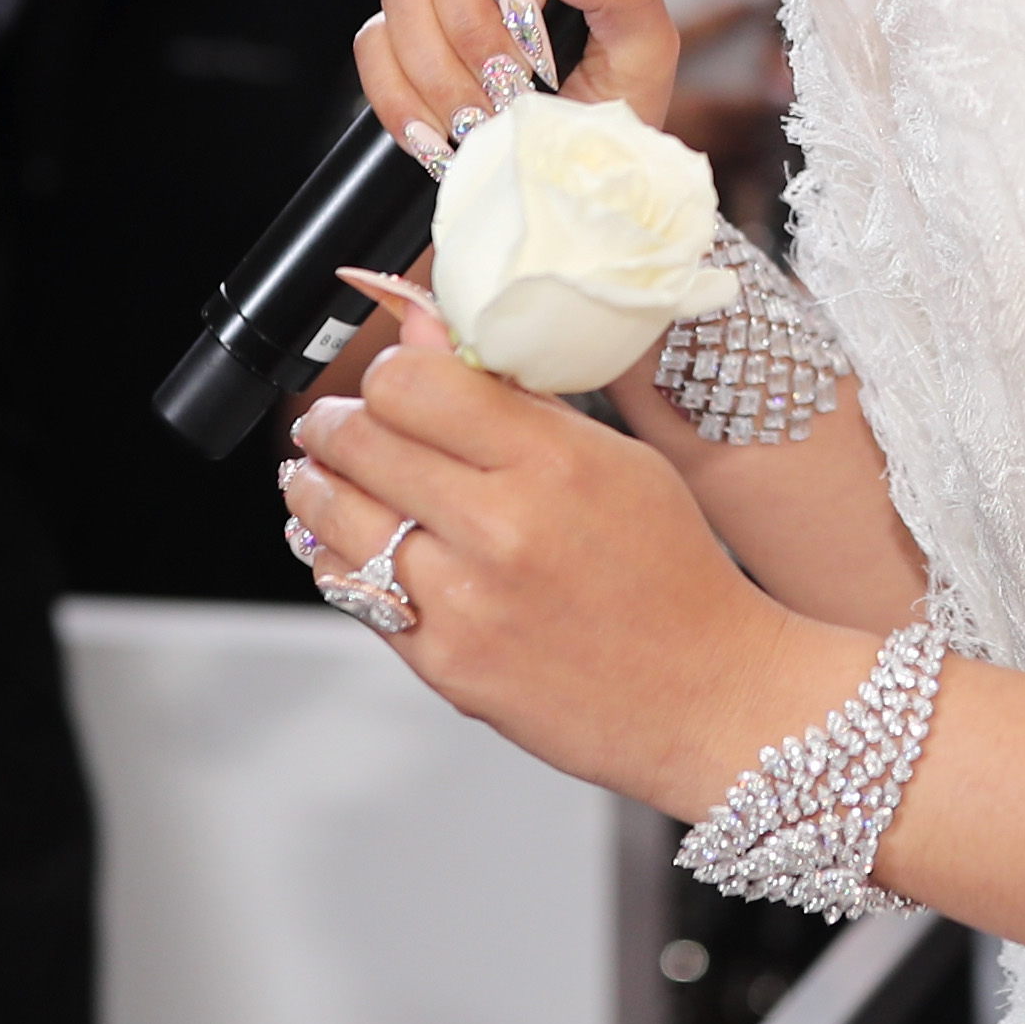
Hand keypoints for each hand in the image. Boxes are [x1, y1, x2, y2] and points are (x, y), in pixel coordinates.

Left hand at [282, 278, 849, 816]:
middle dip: (333, 423)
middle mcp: (502, 529)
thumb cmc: (673, 574)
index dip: (389, 371)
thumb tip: (430, 330)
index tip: (393, 381)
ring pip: (336, 518)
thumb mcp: (614, 460)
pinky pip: (352, 592)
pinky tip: (358, 543)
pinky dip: (342, 558)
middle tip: (333, 421)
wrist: (707, 693)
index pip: (411, 383)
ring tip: (321, 474)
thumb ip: (513, 398)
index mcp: (552, 462)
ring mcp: (465, 603)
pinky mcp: (443, 663)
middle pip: (361, 442)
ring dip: (317, 486)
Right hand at [354, 0, 692, 164]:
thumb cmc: (615, 109)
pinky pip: (374, 48)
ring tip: (491, 119)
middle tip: (519, 83)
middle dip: (480, 26)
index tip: (533, 5)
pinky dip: (406, 98)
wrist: (568, 183)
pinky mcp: (396, 47)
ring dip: (447, 71)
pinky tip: (446, 134)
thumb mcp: (644, 46)